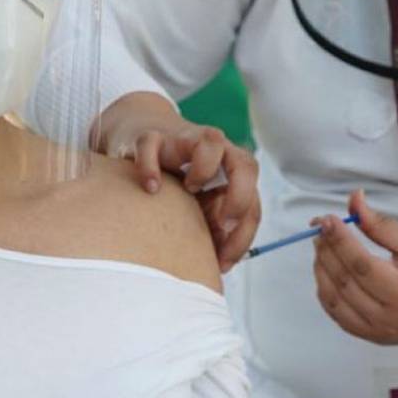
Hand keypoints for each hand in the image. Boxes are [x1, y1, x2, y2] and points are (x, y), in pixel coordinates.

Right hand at [96, 92, 260, 273]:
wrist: (143, 133)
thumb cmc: (176, 176)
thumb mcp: (198, 204)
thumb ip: (211, 227)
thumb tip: (220, 263)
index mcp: (231, 171)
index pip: (253, 202)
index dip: (243, 234)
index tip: (224, 260)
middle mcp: (215, 152)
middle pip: (246, 164)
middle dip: (240, 198)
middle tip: (223, 224)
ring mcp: (184, 141)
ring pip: (211, 140)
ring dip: (205, 169)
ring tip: (188, 191)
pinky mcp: (151, 137)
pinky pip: (153, 145)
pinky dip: (152, 167)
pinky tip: (152, 189)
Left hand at [311, 190, 397, 344]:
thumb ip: (382, 225)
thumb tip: (353, 201)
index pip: (360, 266)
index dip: (339, 240)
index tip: (326, 219)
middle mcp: (390, 320)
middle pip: (344, 283)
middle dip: (327, 251)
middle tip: (320, 226)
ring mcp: (381, 333)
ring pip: (336, 302)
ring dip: (322, 272)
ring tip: (322, 245)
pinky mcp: (376, 338)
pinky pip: (342, 318)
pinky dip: (328, 295)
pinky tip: (327, 272)